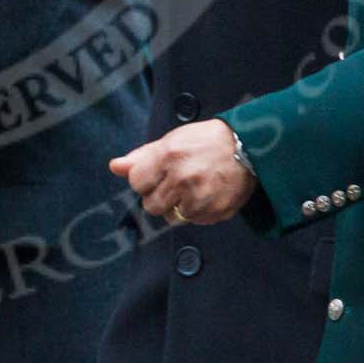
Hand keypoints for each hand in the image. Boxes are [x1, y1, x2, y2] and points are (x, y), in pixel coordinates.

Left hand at [109, 120, 254, 225]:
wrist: (247, 147)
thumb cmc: (206, 141)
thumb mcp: (172, 140)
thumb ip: (141, 157)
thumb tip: (115, 167)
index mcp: (168, 156)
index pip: (137, 183)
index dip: (144, 180)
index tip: (156, 175)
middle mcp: (182, 179)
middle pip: (151, 205)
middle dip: (159, 196)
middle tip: (175, 183)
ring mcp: (200, 198)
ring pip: (171, 218)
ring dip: (177, 207)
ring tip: (191, 189)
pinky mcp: (215, 212)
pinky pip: (193, 222)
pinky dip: (196, 213)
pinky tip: (205, 195)